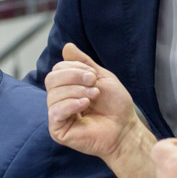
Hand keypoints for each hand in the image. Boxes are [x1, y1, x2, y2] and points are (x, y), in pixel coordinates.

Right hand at [46, 42, 142, 160]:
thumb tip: (67, 46)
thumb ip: (83, 62)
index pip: (57, 70)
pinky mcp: (58, 131)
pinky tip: (85, 105)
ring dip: (77, 91)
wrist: (125, 128)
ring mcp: (57, 116)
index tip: (93, 76)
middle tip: (94, 84)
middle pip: (51, 79)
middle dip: (74, 77)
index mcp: (66, 87)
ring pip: (53, 95)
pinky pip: (55, 112)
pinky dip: (71, 104)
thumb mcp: (101, 76)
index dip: (74, 68)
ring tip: (94, 97)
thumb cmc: (115, 105)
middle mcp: (59, 100)